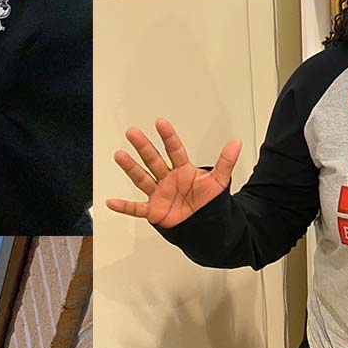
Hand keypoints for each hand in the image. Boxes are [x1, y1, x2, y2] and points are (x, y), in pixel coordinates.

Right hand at [108, 119, 241, 227]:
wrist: (205, 225)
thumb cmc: (208, 202)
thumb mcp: (218, 181)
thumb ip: (225, 162)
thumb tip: (236, 143)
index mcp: (182, 170)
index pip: (174, 150)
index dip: (168, 137)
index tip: (160, 123)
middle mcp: (167, 179)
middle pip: (154, 160)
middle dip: (143, 147)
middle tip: (132, 132)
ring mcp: (159, 194)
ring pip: (142, 178)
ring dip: (130, 168)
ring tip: (119, 155)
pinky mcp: (154, 211)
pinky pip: (136, 209)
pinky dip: (124, 207)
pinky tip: (111, 202)